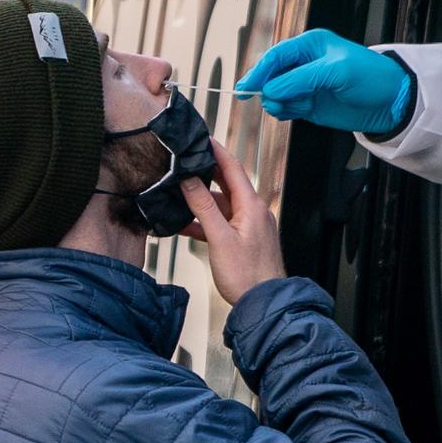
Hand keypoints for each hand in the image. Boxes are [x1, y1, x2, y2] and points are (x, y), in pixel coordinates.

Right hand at [178, 140, 285, 304]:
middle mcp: (253, 212)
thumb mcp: (219, 237)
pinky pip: (222, 223)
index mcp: (251, 206)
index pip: (233, 169)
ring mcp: (249, 226)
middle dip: (207, 173)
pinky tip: (188, 225)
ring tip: (180, 196)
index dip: (217, 152)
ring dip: (202, 201)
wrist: (263, 302)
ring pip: (223, 205)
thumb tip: (189, 181)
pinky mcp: (243, 240)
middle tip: (187, 163)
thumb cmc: (247, 274)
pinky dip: (205, 221)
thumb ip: (203, 207)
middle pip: (228, 185)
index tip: (203, 140)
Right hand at [235, 29, 410, 133]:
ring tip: (296, 107)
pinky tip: (298, 111)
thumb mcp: (335, 72)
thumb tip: (268, 91)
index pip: (275, 57)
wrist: (388, 103)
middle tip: (267, 101)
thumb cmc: (369, 78)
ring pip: (273, 94)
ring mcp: (302, 85)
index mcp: (309, 46)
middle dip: (266, 89)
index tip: (245, 88)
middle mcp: (302, 64)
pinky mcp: (305, 104)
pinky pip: (282, 108)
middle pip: (269, 76)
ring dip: (278, 103)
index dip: (258, 71)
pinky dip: (284, 112)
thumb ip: (299, 81)